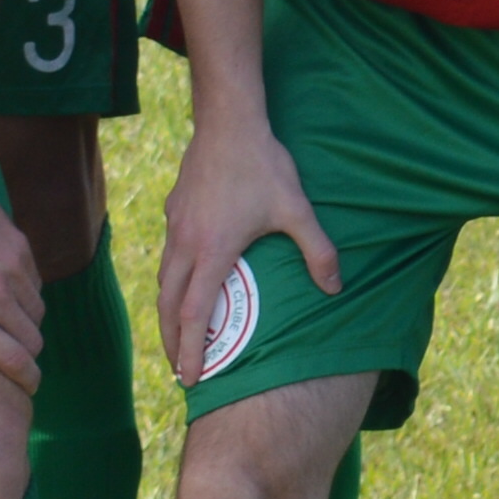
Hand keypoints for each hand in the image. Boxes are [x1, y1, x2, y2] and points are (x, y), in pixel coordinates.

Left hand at [0, 167, 48, 402]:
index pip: (15, 361)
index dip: (26, 379)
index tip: (28, 387)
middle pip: (33, 340)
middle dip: (28, 357)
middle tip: (17, 361)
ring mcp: (12, 271)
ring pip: (37, 312)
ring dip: (28, 326)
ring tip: (11, 330)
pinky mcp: (19, 248)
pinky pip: (34, 284)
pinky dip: (26, 296)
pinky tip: (7, 296)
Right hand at [155, 108, 337, 369]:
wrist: (229, 121)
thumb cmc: (263, 165)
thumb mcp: (297, 210)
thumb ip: (318, 251)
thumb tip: (335, 289)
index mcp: (213, 252)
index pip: (194, 315)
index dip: (190, 350)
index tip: (190, 377)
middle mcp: (186, 244)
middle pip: (168, 306)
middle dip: (172, 342)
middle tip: (180, 370)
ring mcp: (176, 226)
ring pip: (163, 281)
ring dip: (167, 313)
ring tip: (177, 336)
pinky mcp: (174, 210)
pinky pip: (168, 257)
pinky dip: (170, 282)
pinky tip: (184, 283)